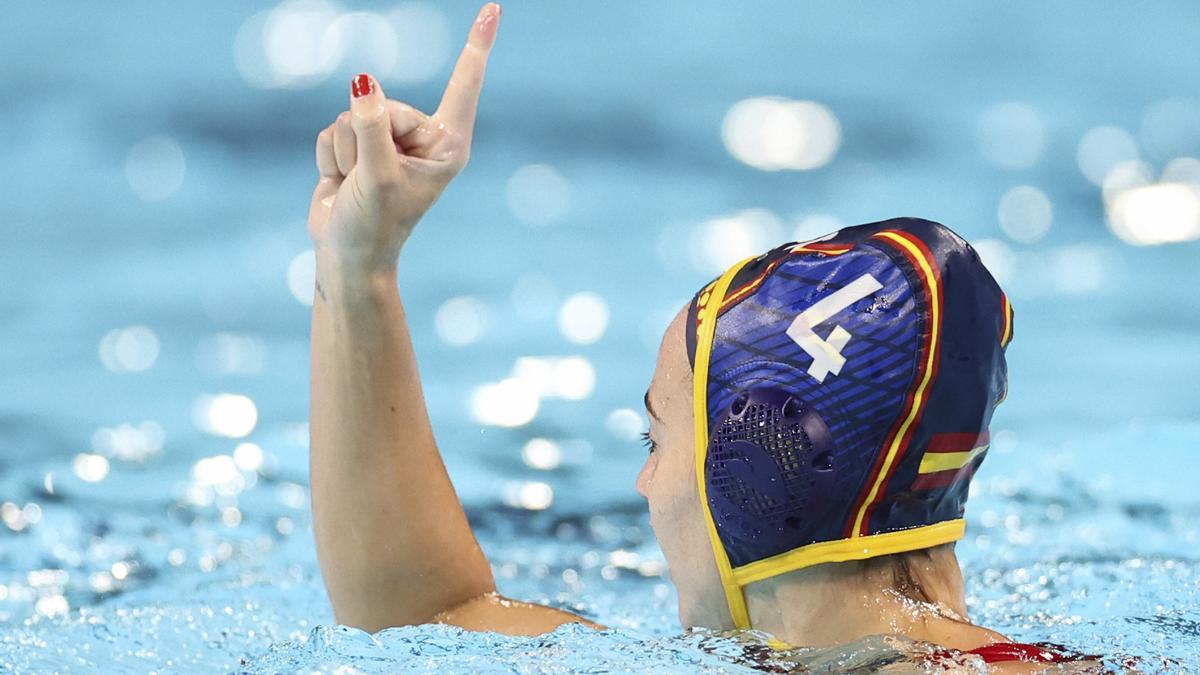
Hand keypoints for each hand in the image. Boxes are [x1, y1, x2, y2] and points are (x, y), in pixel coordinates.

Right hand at [308, 2, 500, 275]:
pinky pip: (332, 129)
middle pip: (382, 102)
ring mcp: (388, 140)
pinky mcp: (358, 145)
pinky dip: (330, 157)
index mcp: (446, 145)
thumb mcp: (376, 178)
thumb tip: (363, 82)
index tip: (494, 8)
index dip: (476, 46)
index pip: (463, 85)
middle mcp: (421, 138)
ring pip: (350, 113)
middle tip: (368, 180)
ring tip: (356, 186)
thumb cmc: (373, 226)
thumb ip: (371, 128)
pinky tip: (341, 183)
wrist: (345, 256)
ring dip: (345, 152)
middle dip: (365, 139)